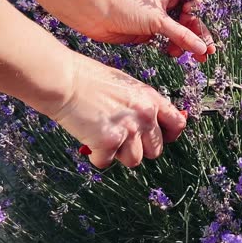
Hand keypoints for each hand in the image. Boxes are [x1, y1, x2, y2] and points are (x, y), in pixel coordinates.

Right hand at [47, 53, 186, 167]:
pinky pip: (106, 162)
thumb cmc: (89, 79)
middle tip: (121, 138)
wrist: (64, 80)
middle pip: (155, 150)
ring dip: (118, 153)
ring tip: (103, 135)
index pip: (177, 125)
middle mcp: (146, 115)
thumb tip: (154, 123)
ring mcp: (129, 129)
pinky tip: (89, 139)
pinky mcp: (109, 142)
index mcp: (152, 99)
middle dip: (138, 148)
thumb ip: (143, 104)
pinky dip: (96, 156)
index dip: (168, 136)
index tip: (158, 138)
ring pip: (134, 160)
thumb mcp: (127, 86)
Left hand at [81, 0, 215, 61]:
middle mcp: (165, 4)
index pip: (195, 5)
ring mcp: (156, 18)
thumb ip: (182, 36)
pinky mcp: (147, 31)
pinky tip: (174, 54)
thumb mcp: (158, 21)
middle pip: (189, 21)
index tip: (204, 36)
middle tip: (206, 55)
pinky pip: (166, 40)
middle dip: (197, 37)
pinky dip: (172, 47)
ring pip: (178, 32)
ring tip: (189, 58)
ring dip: (184, 44)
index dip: (200, 19)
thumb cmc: (126, 6)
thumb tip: (202, 49)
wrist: (93, 11)